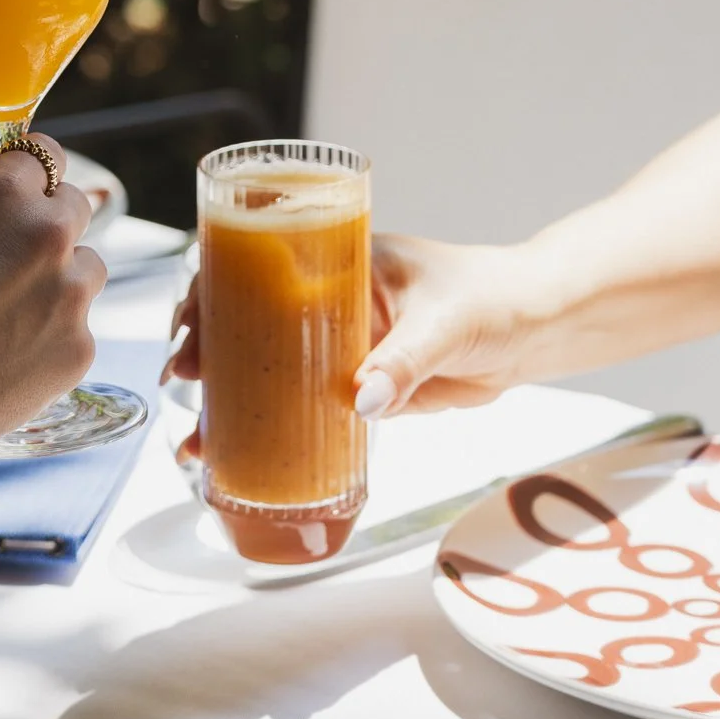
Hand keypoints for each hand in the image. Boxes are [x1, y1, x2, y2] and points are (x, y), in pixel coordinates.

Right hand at [0, 135, 105, 453]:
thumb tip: (3, 222)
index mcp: (0, 192)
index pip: (44, 153)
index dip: (30, 177)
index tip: (23, 193)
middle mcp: (48, 230)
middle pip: (74, 205)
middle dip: (50, 225)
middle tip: (14, 260)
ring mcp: (72, 290)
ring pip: (88, 266)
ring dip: (61, 280)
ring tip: (10, 315)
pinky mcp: (82, 343)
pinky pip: (78, 326)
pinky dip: (53, 336)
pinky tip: (10, 358)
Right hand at [162, 234, 539, 429]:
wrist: (538, 328)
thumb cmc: (493, 297)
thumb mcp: (445, 322)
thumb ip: (404, 361)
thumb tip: (359, 401)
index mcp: (340, 262)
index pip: (258, 268)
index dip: (214, 294)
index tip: (192, 324)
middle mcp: (330, 303)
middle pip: (250, 324)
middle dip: (207, 352)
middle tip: (181, 380)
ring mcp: (341, 347)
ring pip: (271, 372)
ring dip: (231, 402)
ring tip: (196, 440)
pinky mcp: (361, 387)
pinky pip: (307, 408)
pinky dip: (274, 431)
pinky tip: (244, 456)